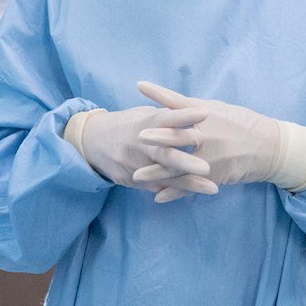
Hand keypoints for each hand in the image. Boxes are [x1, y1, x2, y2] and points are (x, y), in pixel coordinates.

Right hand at [64, 104, 217, 197]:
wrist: (92, 142)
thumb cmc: (126, 125)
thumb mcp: (142, 114)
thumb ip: (166, 116)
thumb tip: (196, 112)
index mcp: (144, 123)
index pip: (166, 118)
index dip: (184, 116)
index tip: (205, 113)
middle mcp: (140, 144)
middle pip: (164, 154)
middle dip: (185, 162)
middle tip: (206, 167)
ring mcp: (135, 164)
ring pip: (164, 176)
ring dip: (189, 183)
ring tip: (212, 188)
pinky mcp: (133, 179)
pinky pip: (157, 187)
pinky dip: (177, 190)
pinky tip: (197, 194)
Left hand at [135, 81, 305, 202]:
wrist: (272, 148)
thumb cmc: (240, 123)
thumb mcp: (214, 108)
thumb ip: (184, 104)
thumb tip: (155, 92)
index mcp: (207, 117)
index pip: (180, 109)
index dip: (161, 103)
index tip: (141, 99)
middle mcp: (209, 136)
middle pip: (180, 138)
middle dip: (159, 139)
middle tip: (138, 139)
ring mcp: (212, 158)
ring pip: (181, 167)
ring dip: (158, 173)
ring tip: (136, 176)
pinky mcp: (216, 177)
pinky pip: (192, 187)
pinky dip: (175, 193)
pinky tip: (157, 197)